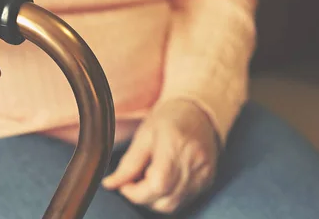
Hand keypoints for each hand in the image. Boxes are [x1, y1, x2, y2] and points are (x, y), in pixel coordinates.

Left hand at [102, 99, 218, 213]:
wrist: (197, 114)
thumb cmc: (168, 120)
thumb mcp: (144, 135)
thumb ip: (128, 163)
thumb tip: (111, 184)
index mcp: (175, 146)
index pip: (157, 185)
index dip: (136, 192)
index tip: (124, 185)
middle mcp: (193, 163)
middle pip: (164, 200)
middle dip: (142, 196)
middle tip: (133, 181)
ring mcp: (203, 175)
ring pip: (172, 205)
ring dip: (153, 199)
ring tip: (147, 179)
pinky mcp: (207, 181)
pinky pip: (183, 200)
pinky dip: (167, 196)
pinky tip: (163, 180)